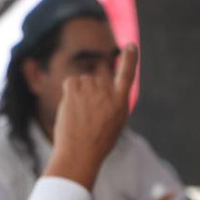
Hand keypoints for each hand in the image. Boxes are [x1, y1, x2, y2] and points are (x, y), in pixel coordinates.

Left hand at [45, 43, 138, 189]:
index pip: (127, 76)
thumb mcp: (114, 125)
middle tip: (88, 117)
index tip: (131, 45)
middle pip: (97, 81)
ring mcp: (92, 90)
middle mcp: (108, 93)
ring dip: (79, 95)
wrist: (80, 155)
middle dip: (91, 94)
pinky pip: (71, 82)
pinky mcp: (75, 89)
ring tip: (79, 116)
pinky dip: (69, 92)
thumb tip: (101, 89)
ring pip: (83, 82)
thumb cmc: (97, 145)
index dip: (130, 59)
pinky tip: (71, 108)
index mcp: (121, 103)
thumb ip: (112, 105)